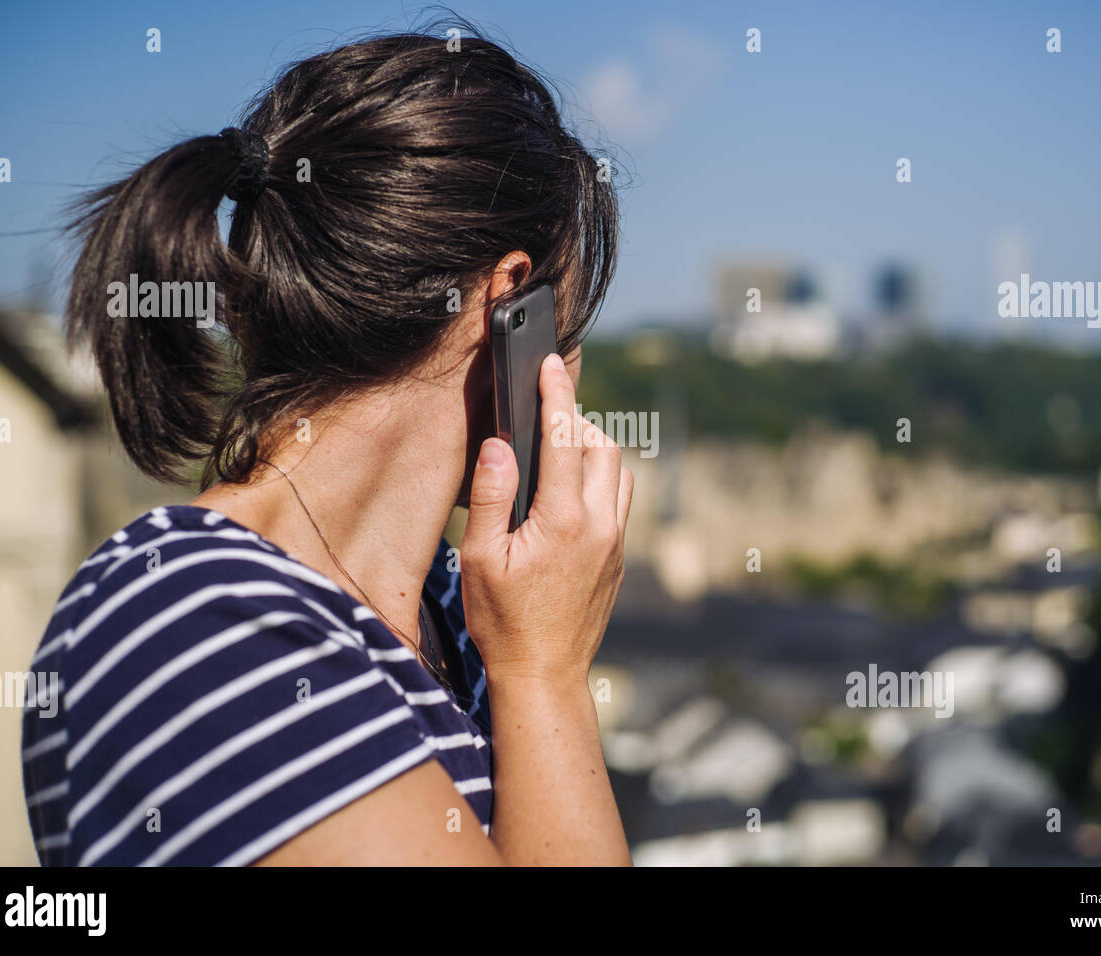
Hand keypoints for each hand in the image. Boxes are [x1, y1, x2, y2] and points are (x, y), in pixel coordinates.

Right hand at [460, 353, 632, 684]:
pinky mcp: (620, 557)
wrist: (544, 673)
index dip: (556, 394)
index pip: (565, 438)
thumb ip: (491, 497)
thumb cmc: (503, 620)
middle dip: (577, 422)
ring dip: (594, 451)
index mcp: (562, 520)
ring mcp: (616, 542)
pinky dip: (602, 480)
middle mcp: (600, 525)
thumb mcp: (479, 559)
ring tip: (558, 454)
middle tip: (545, 421)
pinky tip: (571, 493)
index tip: (549, 364)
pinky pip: (620, 500)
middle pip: (603, 446)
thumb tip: (500, 445)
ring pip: (619, 472)